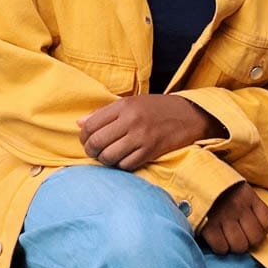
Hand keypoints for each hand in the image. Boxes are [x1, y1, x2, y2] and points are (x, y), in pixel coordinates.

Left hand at [78, 94, 224, 170]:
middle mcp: (131, 120)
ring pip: (110, 156)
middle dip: (91, 151)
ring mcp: (142, 137)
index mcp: (124, 106)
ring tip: (107, 157)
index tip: (87, 140)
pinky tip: (123, 160)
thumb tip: (80, 124)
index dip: (84, 136)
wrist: (188, 114)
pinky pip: (126, 165)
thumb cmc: (156, 108)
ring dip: (104, 160)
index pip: (91, 125)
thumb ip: (104, 113)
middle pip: (97, 142)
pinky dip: (121, 165)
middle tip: (94, 152)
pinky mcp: (151, 151)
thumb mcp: (130, 103)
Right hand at [199, 182, 267, 254]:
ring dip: (233, 245)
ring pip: (239, 246)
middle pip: (254, 238)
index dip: (261, 229)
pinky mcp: (208, 226)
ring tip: (226, 238)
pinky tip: (215, 238)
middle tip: (238, 235)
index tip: (250, 227)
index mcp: (248, 195)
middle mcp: (238, 206)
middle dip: (247, 241)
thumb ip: (247, 203)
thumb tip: (255, 227)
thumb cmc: (215, 185)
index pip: (267, 221)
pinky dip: (219, 247)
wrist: (189, 173)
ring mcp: (223, 216)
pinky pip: (221, 247)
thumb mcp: (236, 186)